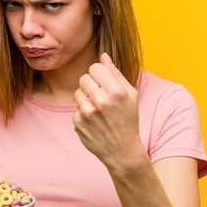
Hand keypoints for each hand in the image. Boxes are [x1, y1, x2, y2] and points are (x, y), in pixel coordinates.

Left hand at [73, 53, 144, 168]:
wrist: (122, 150)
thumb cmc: (129, 119)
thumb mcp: (130, 94)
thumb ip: (116, 73)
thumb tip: (103, 56)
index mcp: (115, 90)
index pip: (95, 67)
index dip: (99, 74)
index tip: (104, 83)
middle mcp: (100, 100)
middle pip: (84, 78)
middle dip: (91, 85)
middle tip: (101, 97)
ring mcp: (87, 112)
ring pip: (77, 92)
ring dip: (86, 98)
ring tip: (98, 109)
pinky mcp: (78, 122)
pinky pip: (75, 108)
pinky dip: (83, 113)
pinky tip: (94, 121)